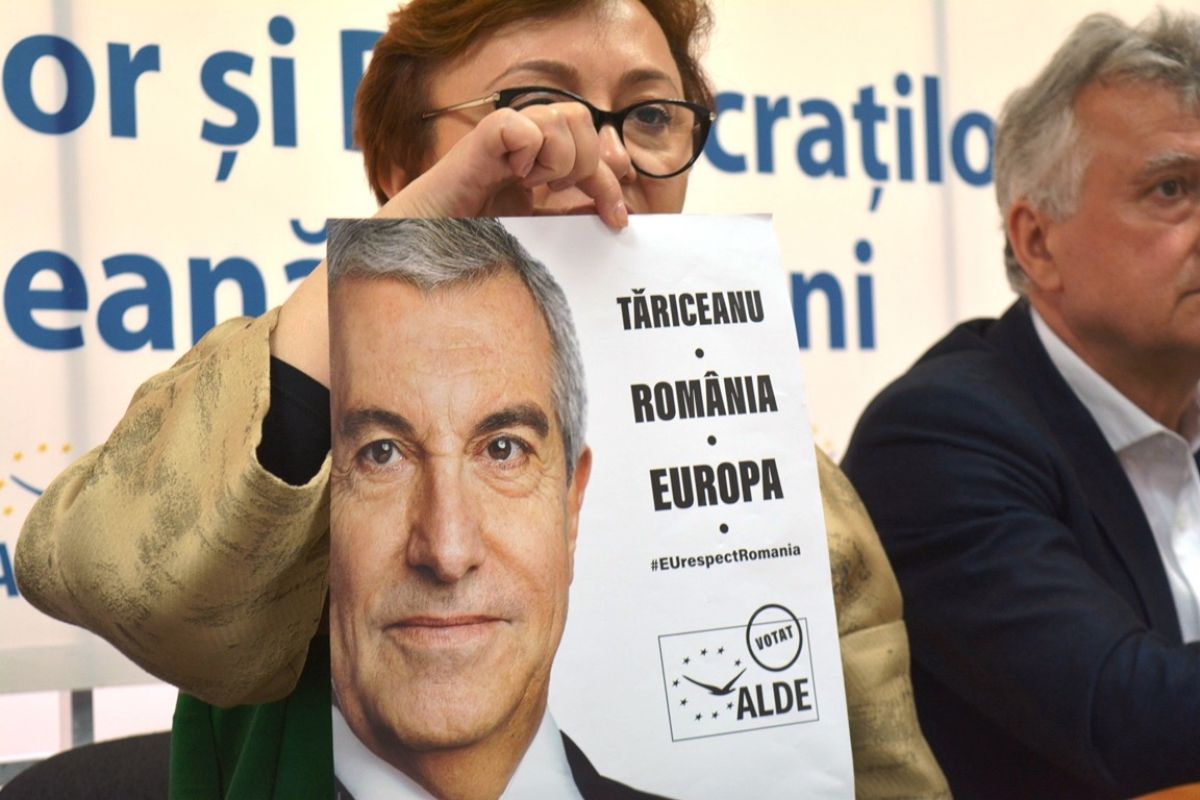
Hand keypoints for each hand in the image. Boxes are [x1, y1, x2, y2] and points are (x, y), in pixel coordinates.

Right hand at [379, 103, 629, 228]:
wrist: (420, 260)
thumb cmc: (469, 252)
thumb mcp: (534, 237)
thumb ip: (568, 221)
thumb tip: (613, 212)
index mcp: (535, 169)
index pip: (592, 149)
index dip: (612, 180)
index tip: (618, 220)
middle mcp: (520, 150)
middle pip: (581, 119)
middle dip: (588, 164)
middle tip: (562, 197)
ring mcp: (499, 146)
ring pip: (558, 116)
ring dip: (559, 158)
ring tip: (532, 185)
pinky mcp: (476, 147)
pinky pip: (518, 124)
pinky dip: (527, 150)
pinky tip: (513, 177)